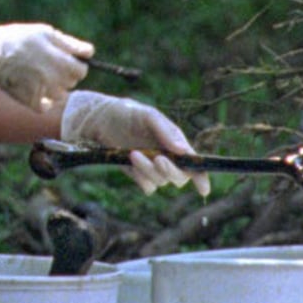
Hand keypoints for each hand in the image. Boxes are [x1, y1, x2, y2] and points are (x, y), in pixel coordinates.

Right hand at [0, 22, 92, 111]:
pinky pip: (46, 107)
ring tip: (37, 75)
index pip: (82, 71)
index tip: (64, 61)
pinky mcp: (29, 102)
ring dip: (53, 88)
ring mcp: (41, 91)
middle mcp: (53, 77)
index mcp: (59, 60)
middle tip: (46, 65)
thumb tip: (90, 53)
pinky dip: (42, 101)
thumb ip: (70, 44)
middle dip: (64, 75)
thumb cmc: (19, 38)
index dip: (75, 66)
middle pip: (71, 83)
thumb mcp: (45, 33)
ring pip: (59, 96)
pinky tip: (31, 88)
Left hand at [60, 90, 209, 195]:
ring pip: (161, 182)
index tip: (203, 188)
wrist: (99, 120)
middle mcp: (168, 157)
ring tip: (133, 153)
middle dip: (170, 170)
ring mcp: (153, 167)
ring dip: (149, 171)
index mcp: (175, 142)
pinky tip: (129, 162)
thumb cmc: (127, 113)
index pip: (194, 163)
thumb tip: (184, 151)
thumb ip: (166, 132)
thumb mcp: (147, 116)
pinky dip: (140, 178)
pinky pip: (147, 187)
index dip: (201, 176)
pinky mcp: (139, 175)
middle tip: (157, 159)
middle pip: (180, 177)